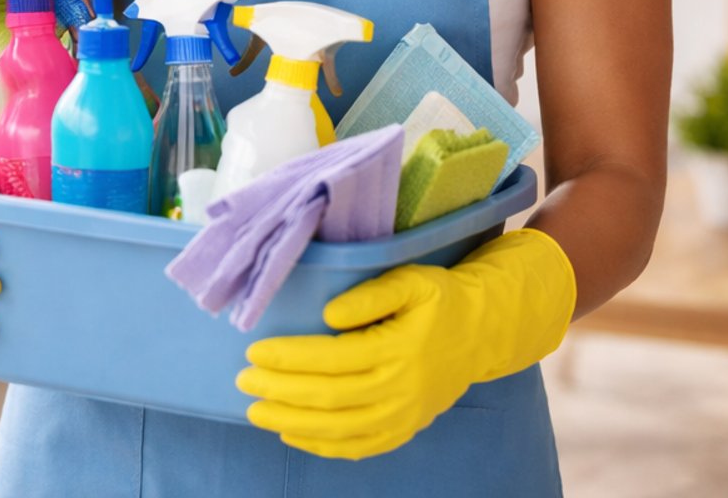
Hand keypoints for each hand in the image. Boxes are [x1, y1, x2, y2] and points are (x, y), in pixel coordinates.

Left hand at [237, 227, 574, 458]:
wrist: (484, 331)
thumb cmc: (442, 299)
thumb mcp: (412, 281)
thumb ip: (370, 294)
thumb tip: (327, 314)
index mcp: (399, 348)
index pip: (331, 358)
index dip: (289, 358)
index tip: (255, 351)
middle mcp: (401, 388)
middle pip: (329, 398)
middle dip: (280, 392)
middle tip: (244, 382)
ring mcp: (404, 414)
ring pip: (339, 429)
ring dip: (293, 424)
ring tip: (257, 412)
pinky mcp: (406, 428)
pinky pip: (360, 447)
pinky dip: (323, 446)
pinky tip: (294, 436)